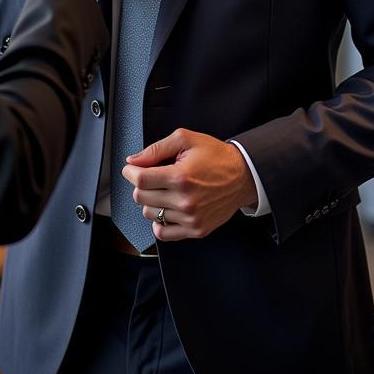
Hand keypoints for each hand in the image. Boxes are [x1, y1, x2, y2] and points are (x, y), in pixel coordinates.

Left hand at [120, 128, 257, 241]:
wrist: (243, 176)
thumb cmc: (215, 156)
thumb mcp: (186, 140)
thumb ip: (156, 149)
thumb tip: (133, 161)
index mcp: (181, 177)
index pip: (140, 180)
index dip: (130, 172)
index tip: (131, 169)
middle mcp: (185, 200)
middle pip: (141, 197)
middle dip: (141, 184)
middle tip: (152, 176)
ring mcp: (191, 218)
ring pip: (150, 213)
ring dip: (152, 201)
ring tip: (166, 190)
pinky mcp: (196, 229)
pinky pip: (163, 233)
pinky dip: (159, 222)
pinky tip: (167, 208)